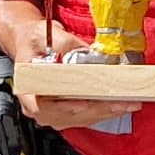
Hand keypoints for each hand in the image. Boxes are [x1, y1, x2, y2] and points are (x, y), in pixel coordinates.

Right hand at [0, 13, 109, 129]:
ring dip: (105, 113)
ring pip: (80, 119)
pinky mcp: (65, 112)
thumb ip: (65, 44)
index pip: (42, 106)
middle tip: (120, 103)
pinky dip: (103, 112)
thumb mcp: (45, 36)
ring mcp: (52, 111)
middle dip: (97, 109)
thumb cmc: (34, 41)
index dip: (65, 107)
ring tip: (127, 104)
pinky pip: (85, 117)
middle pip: (68, 115)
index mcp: (27, 89)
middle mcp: (38, 105)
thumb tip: (88, 52)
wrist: (32, 43)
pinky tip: (120, 105)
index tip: (84, 104)